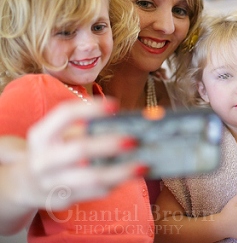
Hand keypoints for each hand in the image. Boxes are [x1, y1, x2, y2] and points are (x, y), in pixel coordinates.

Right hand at [11, 99, 142, 209]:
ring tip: (142, 166)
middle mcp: (43, 159)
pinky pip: (94, 192)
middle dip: (109, 145)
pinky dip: (115, 184)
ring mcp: (51, 183)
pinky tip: (129, 177)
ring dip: (120, 172)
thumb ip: (85, 128)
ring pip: (90, 178)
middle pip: (79, 150)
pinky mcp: (63, 200)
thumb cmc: (54, 150)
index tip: (116, 105)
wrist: (25, 183)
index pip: (64, 115)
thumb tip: (129, 122)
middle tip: (134, 140)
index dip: (90, 108)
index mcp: (41, 135)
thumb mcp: (57, 135)